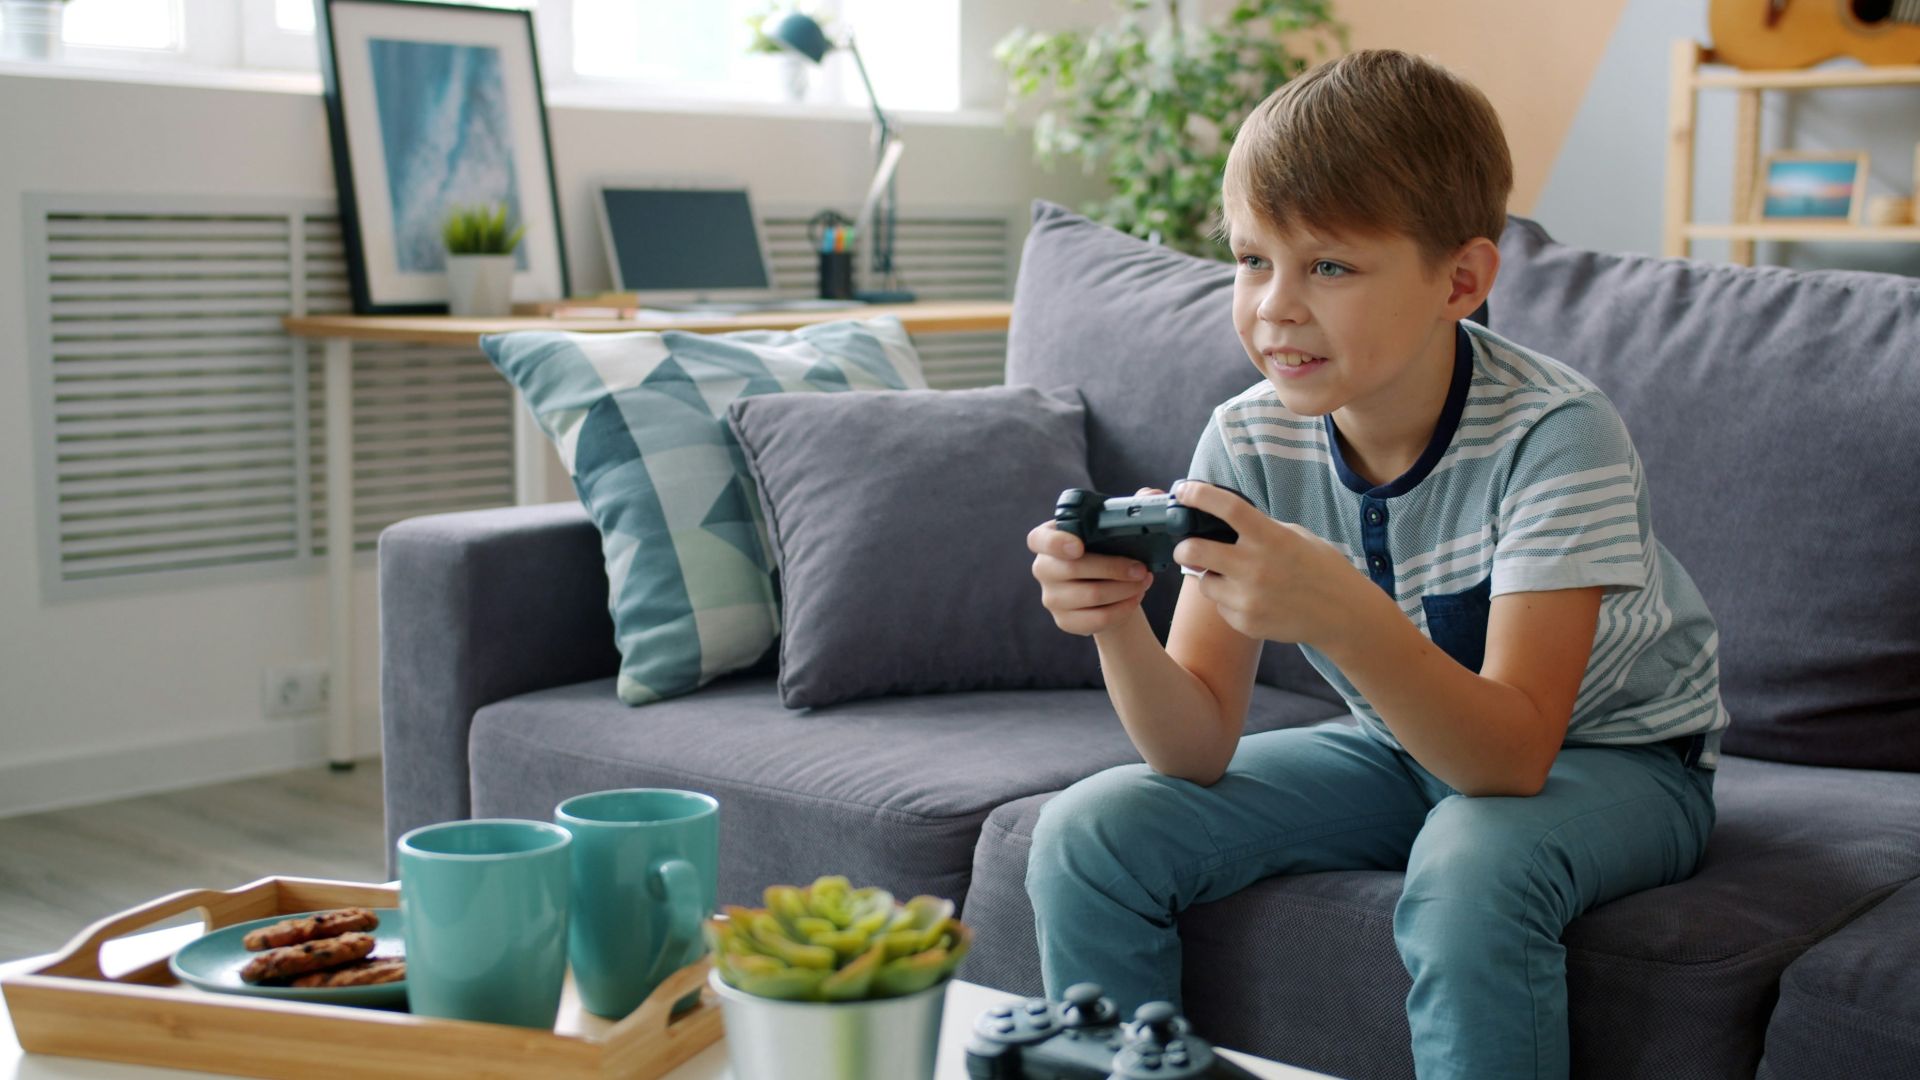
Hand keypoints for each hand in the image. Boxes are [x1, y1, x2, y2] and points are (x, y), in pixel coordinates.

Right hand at [1027, 487, 1160, 635]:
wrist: (1108, 587)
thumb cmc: (1108, 550)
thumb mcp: (1114, 528)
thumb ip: (1130, 507)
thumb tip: (1151, 493)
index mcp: (1048, 539)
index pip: (1039, 540)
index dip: (1056, 543)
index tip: (1079, 546)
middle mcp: (1043, 569)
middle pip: (1073, 570)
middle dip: (1114, 568)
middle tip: (1142, 568)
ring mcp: (1051, 598)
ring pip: (1090, 596)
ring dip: (1124, 589)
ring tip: (1144, 581)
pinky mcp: (1065, 621)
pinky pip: (1096, 619)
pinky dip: (1122, 609)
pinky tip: (1135, 598)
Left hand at [1170, 480, 1371, 649]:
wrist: (1343, 615)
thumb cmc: (1320, 569)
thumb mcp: (1294, 536)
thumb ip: (1259, 529)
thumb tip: (1220, 523)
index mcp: (1270, 537)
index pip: (1227, 507)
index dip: (1198, 495)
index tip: (1183, 490)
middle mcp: (1255, 567)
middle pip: (1193, 551)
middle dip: (1183, 547)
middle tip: (1186, 547)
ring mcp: (1248, 598)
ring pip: (1204, 583)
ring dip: (1212, 577)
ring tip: (1239, 578)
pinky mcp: (1246, 623)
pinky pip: (1221, 607)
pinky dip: (1230, 601)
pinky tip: (1256, 599)